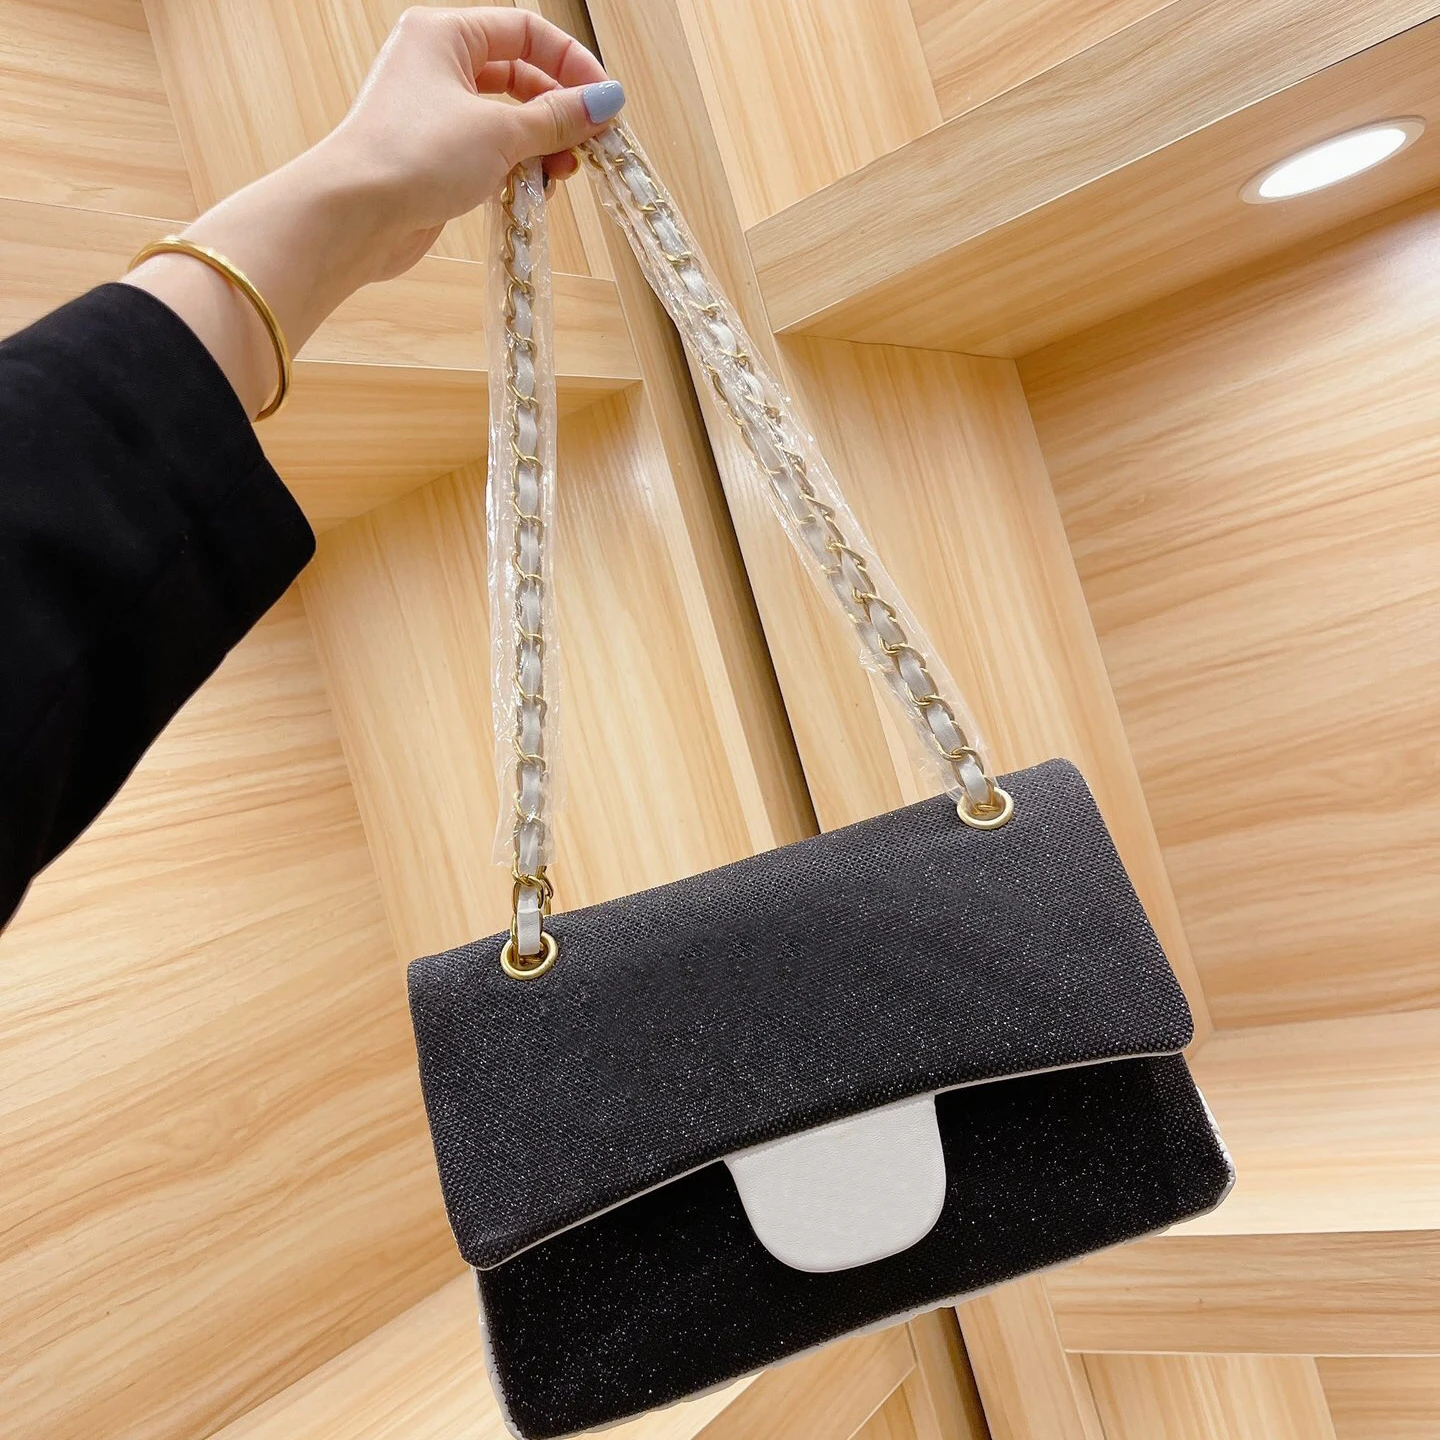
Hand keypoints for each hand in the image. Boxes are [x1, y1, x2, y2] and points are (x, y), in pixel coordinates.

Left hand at [125, 7, 624, 416]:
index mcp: (444, 34)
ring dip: (542, 146)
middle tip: (590, 144)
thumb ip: (557, 118)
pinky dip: (518, 169)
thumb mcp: (500, 131)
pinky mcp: (434, 158)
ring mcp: (434, 114)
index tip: (604, 101)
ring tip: (562, 174)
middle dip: (559, 111)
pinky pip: (491, 154)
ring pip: (507, 120)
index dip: (571, 64)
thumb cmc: (412, 156)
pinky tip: (535, 191)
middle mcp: (436, 66)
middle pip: (519, 76)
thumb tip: (605, 102)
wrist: (354, 216)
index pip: (525, 31)